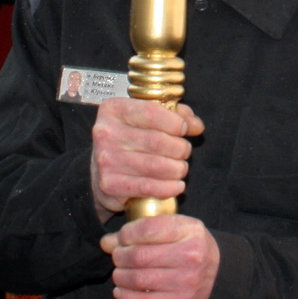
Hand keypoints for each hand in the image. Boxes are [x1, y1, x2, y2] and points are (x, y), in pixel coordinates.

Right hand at [91, 97, 204, 221]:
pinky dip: (169, 188)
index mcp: (114, 110)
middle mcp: (106, 133)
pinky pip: (148, 187)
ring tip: (180, 168)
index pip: (152, 112)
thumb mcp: (148, 119)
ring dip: (177, 169)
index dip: (176, 122)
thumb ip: (175, 116)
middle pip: (157, 141)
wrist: (102, 173)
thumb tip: (196, 126)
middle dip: (180, 148)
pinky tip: (177, 186)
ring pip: (156, 165)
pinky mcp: (109, 184)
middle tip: (184, 152)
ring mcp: (106, 160)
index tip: (184, 130)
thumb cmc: (129, 141)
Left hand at [101, 213, 219, 298]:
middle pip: (138, 256)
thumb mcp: (177, 229)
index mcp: (189, 231)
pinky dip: (126, 297)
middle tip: (117, 256)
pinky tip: (121, 291)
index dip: (127, 234)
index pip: (147, 229)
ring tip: (119, 273)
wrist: (220, 276)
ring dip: (120, 277)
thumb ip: (145, 229)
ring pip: (138, 279)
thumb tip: (107, 241)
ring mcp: (185, 281)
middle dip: (120, 256)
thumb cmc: (192, 248)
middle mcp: (189, 255)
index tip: (122, 238)